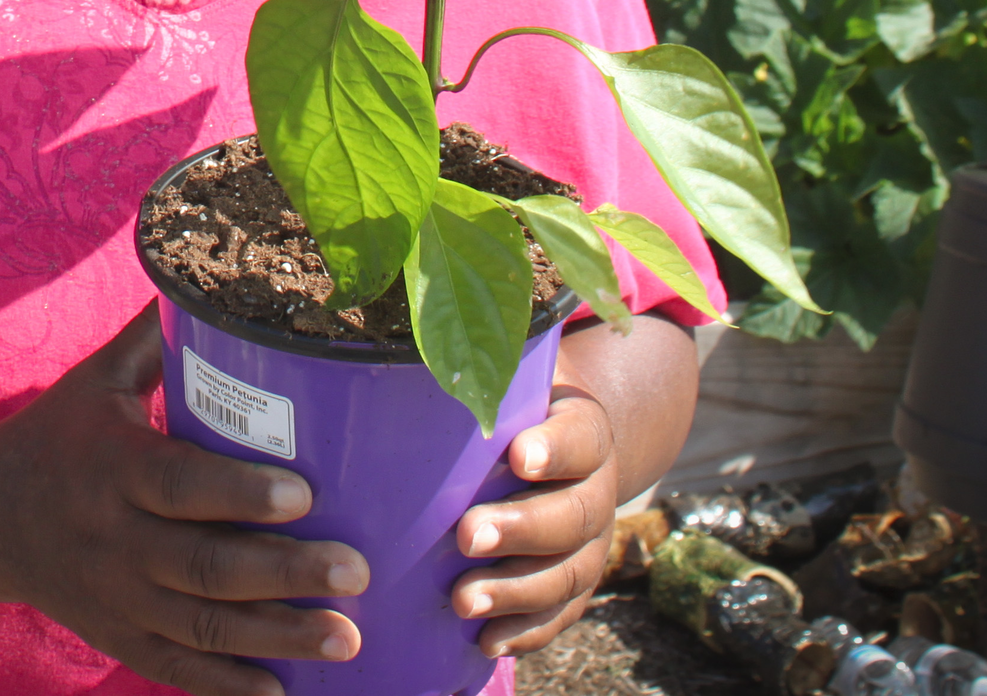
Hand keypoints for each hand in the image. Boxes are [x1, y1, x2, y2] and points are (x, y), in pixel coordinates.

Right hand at [0, 305, 368, 695]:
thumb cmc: (61, 434)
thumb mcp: (99, 380)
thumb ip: (160, 337)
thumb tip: (219, 271)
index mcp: (112, 467)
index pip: (180, 485)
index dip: (241, 496)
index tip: (306, 494)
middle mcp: (111, 539)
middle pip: (202, 567)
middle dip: (284, 574)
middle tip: (356, 573)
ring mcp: (113, 597)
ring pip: (199, 627)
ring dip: (275, 639)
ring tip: (346, 639)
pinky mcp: (115, 635)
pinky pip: (172, 669)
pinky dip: (225, 687)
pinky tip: (280, 693)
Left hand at [449, 381, 620, 658]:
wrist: (563, 446)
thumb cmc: (513, 406)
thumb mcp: (512, 378)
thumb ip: (479, 365)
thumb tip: (391, 344)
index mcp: (582, 427)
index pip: (580, 437)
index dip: (554, 448)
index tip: (518, 454)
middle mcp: (595, 488)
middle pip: (572, 514)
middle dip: (521, 529)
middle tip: (467, 535)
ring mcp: (589, 543)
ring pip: (567, 573)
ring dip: (516, 591)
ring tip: (464, 602)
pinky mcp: (574, 583)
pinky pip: (559, 616)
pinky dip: (525, 633)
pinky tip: (486, 644)